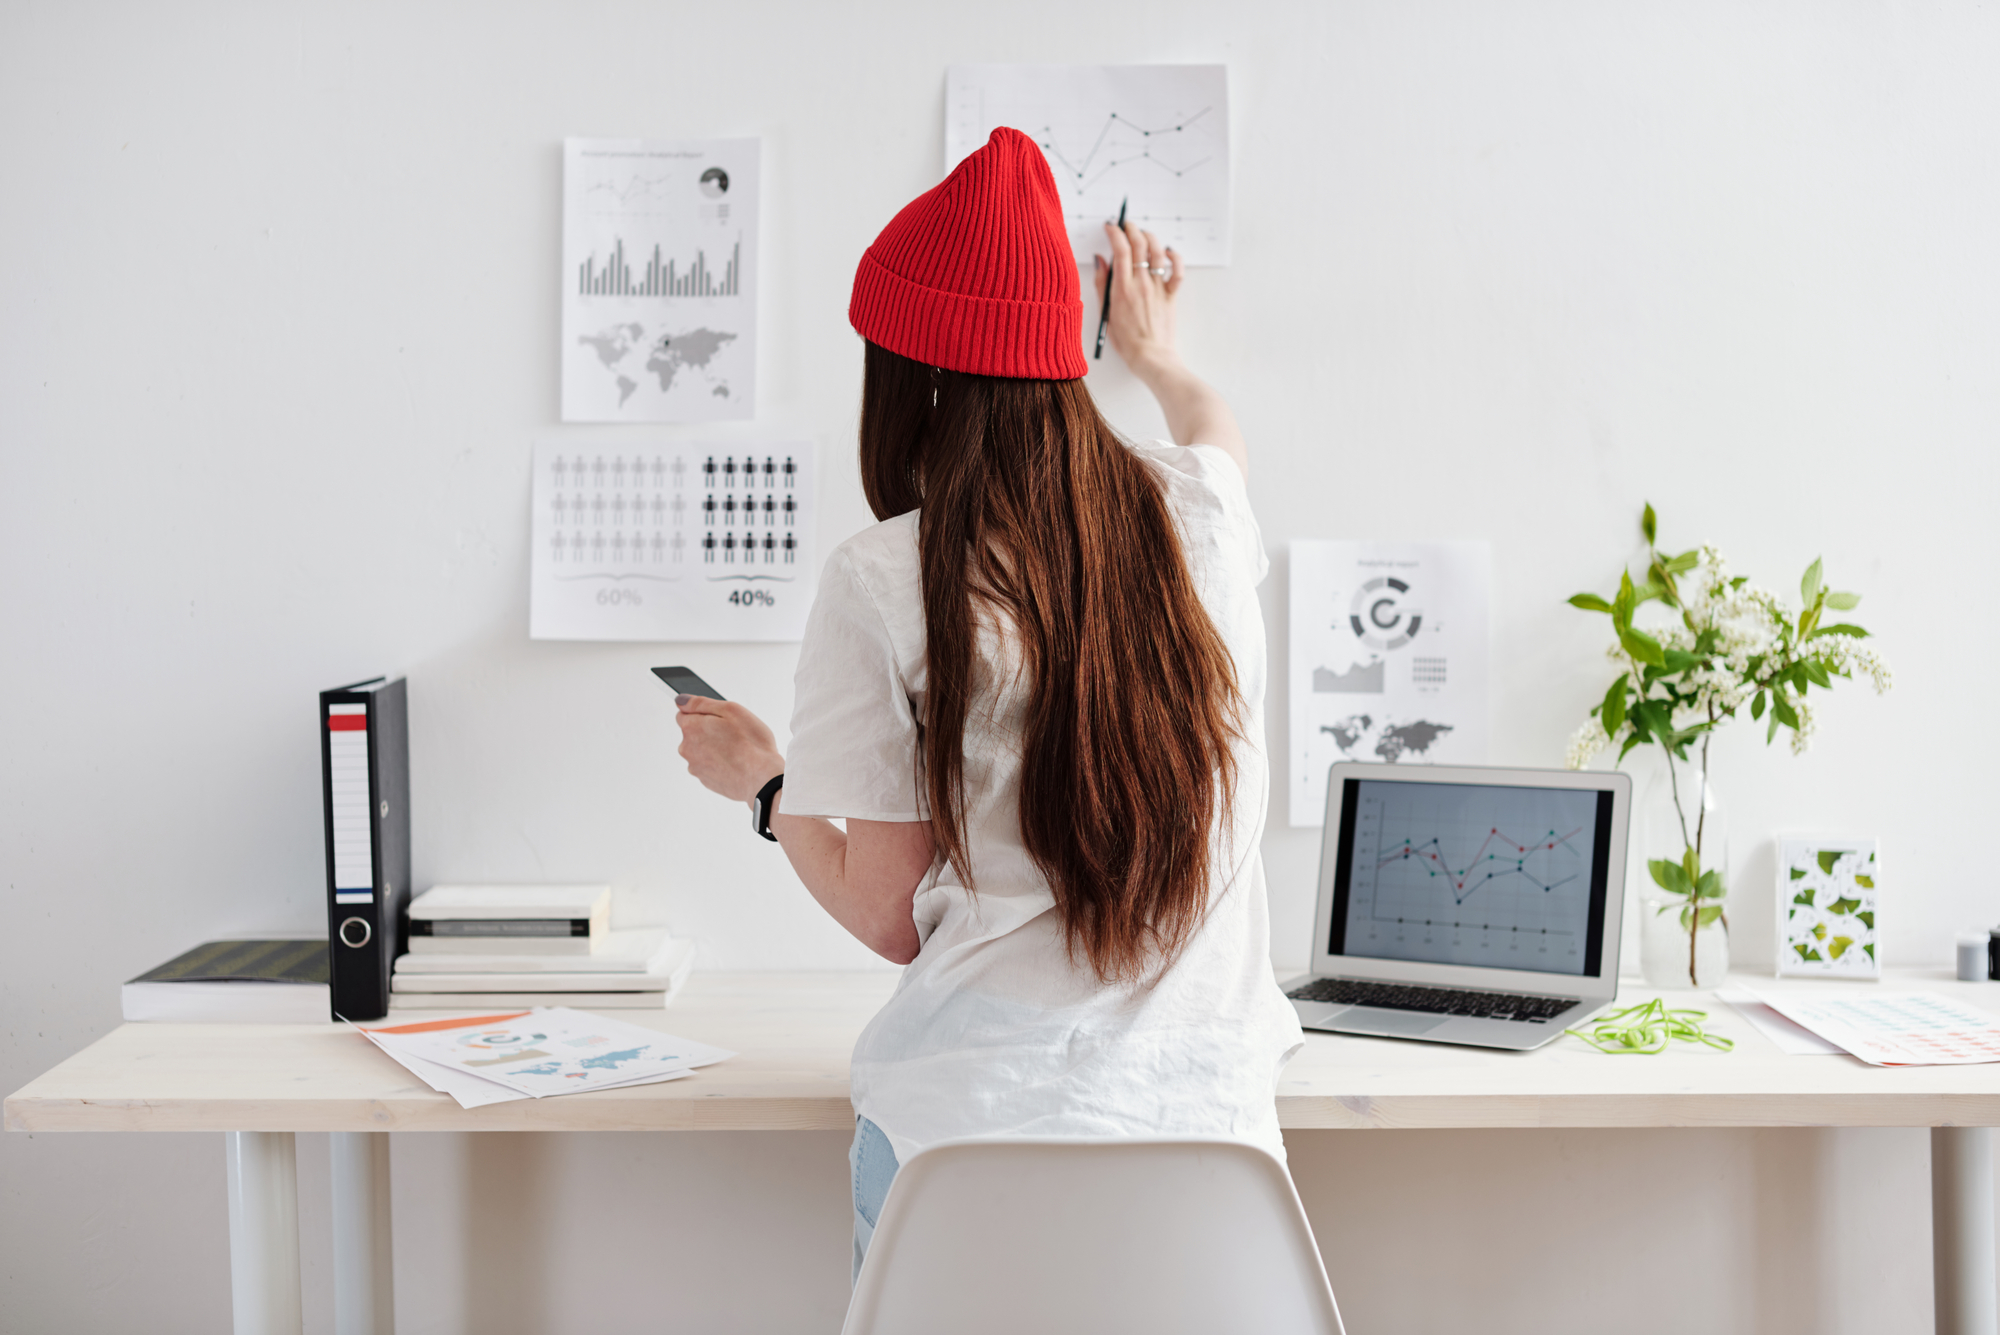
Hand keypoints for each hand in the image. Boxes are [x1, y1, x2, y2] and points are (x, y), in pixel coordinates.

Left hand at [674, 696, 783, 802]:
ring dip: (713, 748)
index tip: (718, 718)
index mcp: (691, 728)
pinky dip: (719, 763)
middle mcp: (687, 748)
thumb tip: (681, 700)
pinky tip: (735, 762)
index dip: (703, 713)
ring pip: (701, 751)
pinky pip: (709, 766)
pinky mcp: (705, 781)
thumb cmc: (751, 744)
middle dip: (708, 731)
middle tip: (732, 733)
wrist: (761, 777)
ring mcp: (695, 767)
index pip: (683, 714)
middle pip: (692, 733)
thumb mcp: (730, 709)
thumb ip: (701, 703)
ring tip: (736, 749)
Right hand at [1093, 220, 1183, 380]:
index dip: (1114, 233)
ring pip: (1157, 251)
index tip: (1110, 227)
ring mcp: (1158, 288)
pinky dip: (1174, 256)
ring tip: (1142, 233)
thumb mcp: (1106, 313)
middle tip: (1125, 225)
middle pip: (1139, 245)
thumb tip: (1101, 261)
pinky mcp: (1171, 295)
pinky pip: (1178, 270)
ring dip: (1150, 236)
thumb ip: (1102, 285)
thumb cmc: (1127, 341)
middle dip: (1131, 229)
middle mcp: (1141, 284)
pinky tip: (1167, 251)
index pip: (1119, 250)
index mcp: (1122, 289)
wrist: (1150, 357)